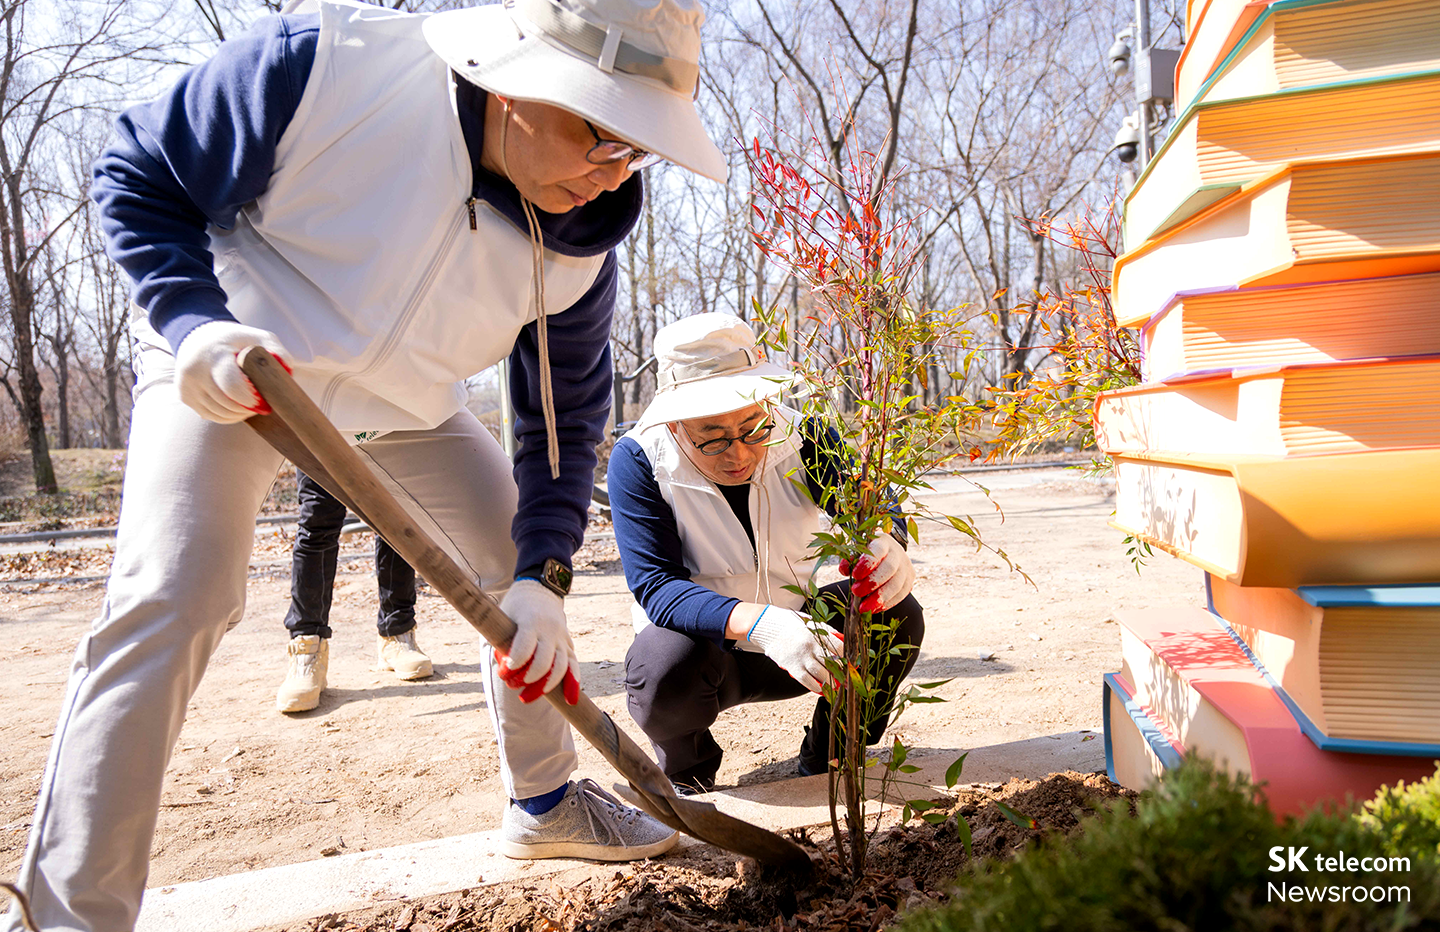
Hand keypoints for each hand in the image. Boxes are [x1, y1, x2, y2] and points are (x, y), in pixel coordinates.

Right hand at [175, 320, 289, 423]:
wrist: (198, 337)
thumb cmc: (235, 340)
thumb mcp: (259, 338)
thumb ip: (277, 352)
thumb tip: (287, 373)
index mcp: (215, 355)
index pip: (232, 387)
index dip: (251, 400)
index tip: (265, 404)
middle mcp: (195, 371)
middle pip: (227, 404)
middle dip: (248, 409)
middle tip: (262, 406)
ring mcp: (187, 385)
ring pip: (219, 413)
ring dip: (238, 415)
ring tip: (251, 406)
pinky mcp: (184, 396)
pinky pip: (210, 415)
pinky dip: (226, 416)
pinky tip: (237, 407)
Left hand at [495, 579, 579, 703]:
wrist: (540, 591)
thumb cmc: (516, 607)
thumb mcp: (504, 616)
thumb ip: (503, 642)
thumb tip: (504, 670)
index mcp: (531, 621)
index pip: (525, 646)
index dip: (514, 663)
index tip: (504, 672)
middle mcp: (550, 631)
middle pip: (545, 661)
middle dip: (528, 678)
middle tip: (511, 685)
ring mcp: (562, 638)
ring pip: (561, 667)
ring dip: (545, 686)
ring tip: (525, 698)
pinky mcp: (568, 645)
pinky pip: (574, 666)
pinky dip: (573, 683)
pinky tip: (571, 700)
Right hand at [746, 606, 842, 694]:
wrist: (769, 627)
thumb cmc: (791, 624)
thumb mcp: (811, 622)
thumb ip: (826, 630)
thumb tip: (841, 639)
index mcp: (817, 633)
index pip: (839, 647)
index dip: (847, 657)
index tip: (850, 663)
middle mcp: (810, 646)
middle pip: (832, 663)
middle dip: (841, 672)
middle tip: (845, 678)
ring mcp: (801, 657)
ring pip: (821, 674)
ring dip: (830, 682)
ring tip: (835, 685)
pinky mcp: (792, 666)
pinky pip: (806, 680)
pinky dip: (815, 686)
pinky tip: (820, 689)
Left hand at [840, 534, 913, 612]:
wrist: (887, 554)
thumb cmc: (867, 554)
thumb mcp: (857, 552)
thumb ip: (850, 559)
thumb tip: (845, 569)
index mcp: (883, 541)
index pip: (879, 550)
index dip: (868, 562)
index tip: (855, 574)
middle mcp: (898, 553)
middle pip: (890, 568)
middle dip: (872, 583)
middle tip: (855, 592)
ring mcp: (906, 567)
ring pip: (897, 584)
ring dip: (879, 598)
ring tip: (864, 608)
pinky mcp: (909, 581)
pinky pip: (901, 595)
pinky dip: (887, 604)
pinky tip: (874, 609)